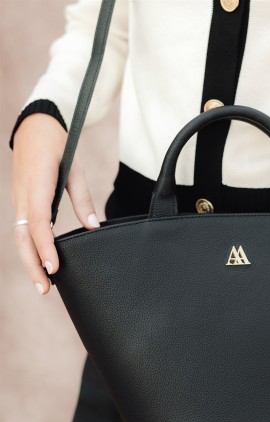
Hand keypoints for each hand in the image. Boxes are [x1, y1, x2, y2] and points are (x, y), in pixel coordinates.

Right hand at [11, 113, 100, 295]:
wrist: (34, 127)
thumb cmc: (58, 144)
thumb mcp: (75, 168)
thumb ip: (83, 198)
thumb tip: (94, 227)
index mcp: (36, 186)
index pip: (38, 224)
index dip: (45, 248)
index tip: (54, 268)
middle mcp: (23, 197)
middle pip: (23, 238)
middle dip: (32, 265)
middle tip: (45, 290)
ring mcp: (20, 200)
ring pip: (19, 236)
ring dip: (29, 261)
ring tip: (43, 284)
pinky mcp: (22, 202)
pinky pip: (22, 229)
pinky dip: (29, 248)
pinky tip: (40, 262)